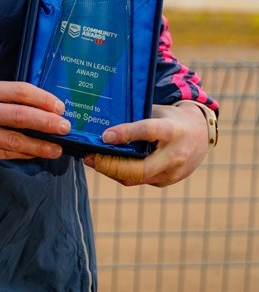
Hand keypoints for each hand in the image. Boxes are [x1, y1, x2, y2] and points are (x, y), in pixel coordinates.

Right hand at [0, 79, 70, 173]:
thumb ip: (0, 97)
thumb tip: (38, 106)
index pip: (18, 90)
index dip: (42, 98)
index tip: (59, 106)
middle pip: (20, 114)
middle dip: (47, 121)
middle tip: (65, 126)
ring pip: (16, 139)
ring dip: (41, 144)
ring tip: (58, 147)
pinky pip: (7, 154)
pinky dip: (26, 153)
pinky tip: (39, 153)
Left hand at [83, 102, 209, 186]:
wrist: (200, 134)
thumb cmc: (172, 118)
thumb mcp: (158, 110)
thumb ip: (137, 118)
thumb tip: (106, 126)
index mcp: (174, 130)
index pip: (148, 132)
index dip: (126, 134)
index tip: (105, 136)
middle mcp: (175, 155)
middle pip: (141, 168)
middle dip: (111, 165)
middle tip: (90, 157)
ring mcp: (173, 172)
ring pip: (137, 178)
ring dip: (112, 171)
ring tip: (92, 160)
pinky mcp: (166, 181)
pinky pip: (140, 180)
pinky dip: (122, 173)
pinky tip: (107, 165)